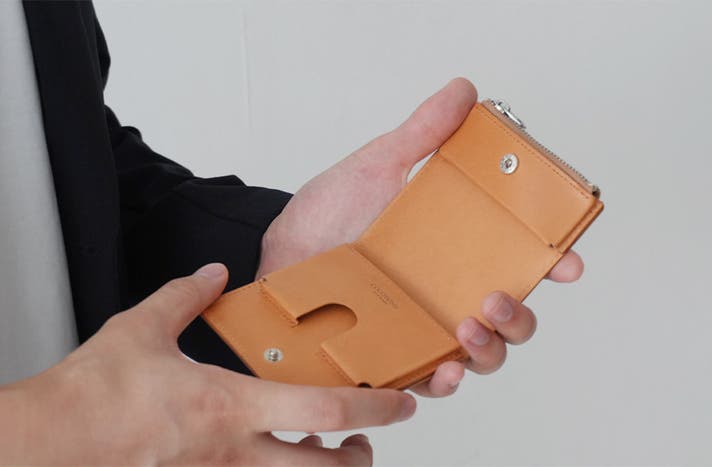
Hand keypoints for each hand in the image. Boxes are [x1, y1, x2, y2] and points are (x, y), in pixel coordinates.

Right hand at [0, 265, 415, 464]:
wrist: (51, 444)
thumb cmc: (96, 394)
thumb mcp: (144, 327)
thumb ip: (187, 294)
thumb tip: (214, 273)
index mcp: (232, 406)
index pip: (327, 411)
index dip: (375, 408)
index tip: (402, 402)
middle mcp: (236, 453)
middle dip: (360, 457)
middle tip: (367, 438)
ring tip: (328, 452)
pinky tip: (269, 455)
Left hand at [256, 78, 583, 396]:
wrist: (276, 252)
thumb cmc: (326, 213)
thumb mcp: (376, 168)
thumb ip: (421, 135)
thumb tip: (463, 91)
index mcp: (453, 249)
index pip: (516, 259)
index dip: (552, 262)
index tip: (566, 261)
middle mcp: (445, 292)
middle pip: (510, 317)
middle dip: (521, 317)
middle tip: (498, 297)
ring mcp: (420, 327)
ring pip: (481, 355)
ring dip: (491, 350)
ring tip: (469, 328)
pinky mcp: (390, 357)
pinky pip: (428, 381)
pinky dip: (444, 383)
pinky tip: (446, 371)